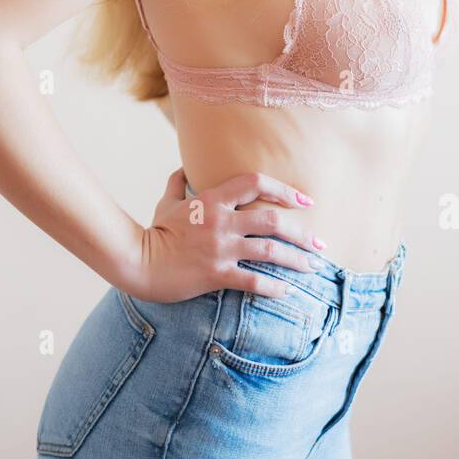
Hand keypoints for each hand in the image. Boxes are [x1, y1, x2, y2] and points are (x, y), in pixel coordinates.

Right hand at [124, 166, 322, 303]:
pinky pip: (253, 281)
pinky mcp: (216, 274)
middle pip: (273, 220)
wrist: (137, 262)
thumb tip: (184, 167)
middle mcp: (221, 221)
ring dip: (296, 259)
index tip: (304, 201)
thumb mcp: (166, 202)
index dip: (284, 189)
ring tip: (312, 267)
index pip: (256, 183)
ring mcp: (220, 248)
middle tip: (320, 243)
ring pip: (270, 250)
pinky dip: (274, 287)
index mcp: (213, 199)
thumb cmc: (154, 232)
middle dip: (302, 232)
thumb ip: (178, 182)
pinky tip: (286, 291)